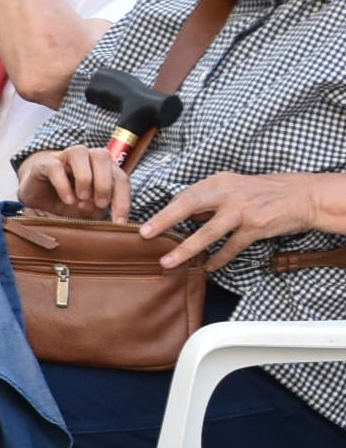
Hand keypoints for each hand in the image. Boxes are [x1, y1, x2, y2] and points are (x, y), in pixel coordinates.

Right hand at [18, 145, 130, 221]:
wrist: (38, 196)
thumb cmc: (69, 200)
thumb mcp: (88, 209)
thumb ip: (98, 209)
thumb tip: (102, 209)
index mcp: (102, 168)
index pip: (119, 177)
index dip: (123, 199)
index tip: (120, 222)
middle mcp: (85, 157)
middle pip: (102, 156)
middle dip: (104, 183)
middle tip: (100, 204)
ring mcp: (63, 157)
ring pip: (80, 153)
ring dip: (85, 177)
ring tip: (82, 198)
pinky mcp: (44, 163)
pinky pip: (55, 166)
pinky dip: (63, 184)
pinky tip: (68, 199)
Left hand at [141, 172, 331, 269]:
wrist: (301, 196)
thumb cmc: (262, 192)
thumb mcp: (232, 188)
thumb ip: (209, 201)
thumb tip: (184, 216)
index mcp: (218, 182)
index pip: (184, 196)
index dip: (164, 211)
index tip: (147, 223)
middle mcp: (227, 193)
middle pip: (189, 206)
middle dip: (164, 221)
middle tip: (145, 235)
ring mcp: (242, 210)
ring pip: (208, 232)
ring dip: (186, 248)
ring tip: (169, 261)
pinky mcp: (256, 227)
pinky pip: (231, 246)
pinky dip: (219, 258)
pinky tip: (208, 266)